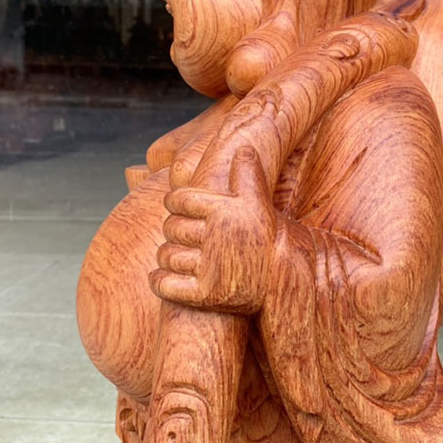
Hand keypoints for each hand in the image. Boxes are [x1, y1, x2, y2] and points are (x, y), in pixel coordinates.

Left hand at [151, 147, 276, 313]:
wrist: (284, 278)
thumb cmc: (266, 237)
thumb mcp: (259, 203)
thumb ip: (247, 174)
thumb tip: (244, 148)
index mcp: (224, 211)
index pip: (180, 199)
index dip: (173, 201)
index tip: (174, 205)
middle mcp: (217, 237)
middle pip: (172, 227)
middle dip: (172, 229)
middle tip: (178, 233)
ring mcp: (212, 268)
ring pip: (168, 255)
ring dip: (166, 255)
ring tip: (173, 254)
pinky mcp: (207, 295)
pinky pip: (167, 285)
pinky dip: (159, 280)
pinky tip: (162, 276)